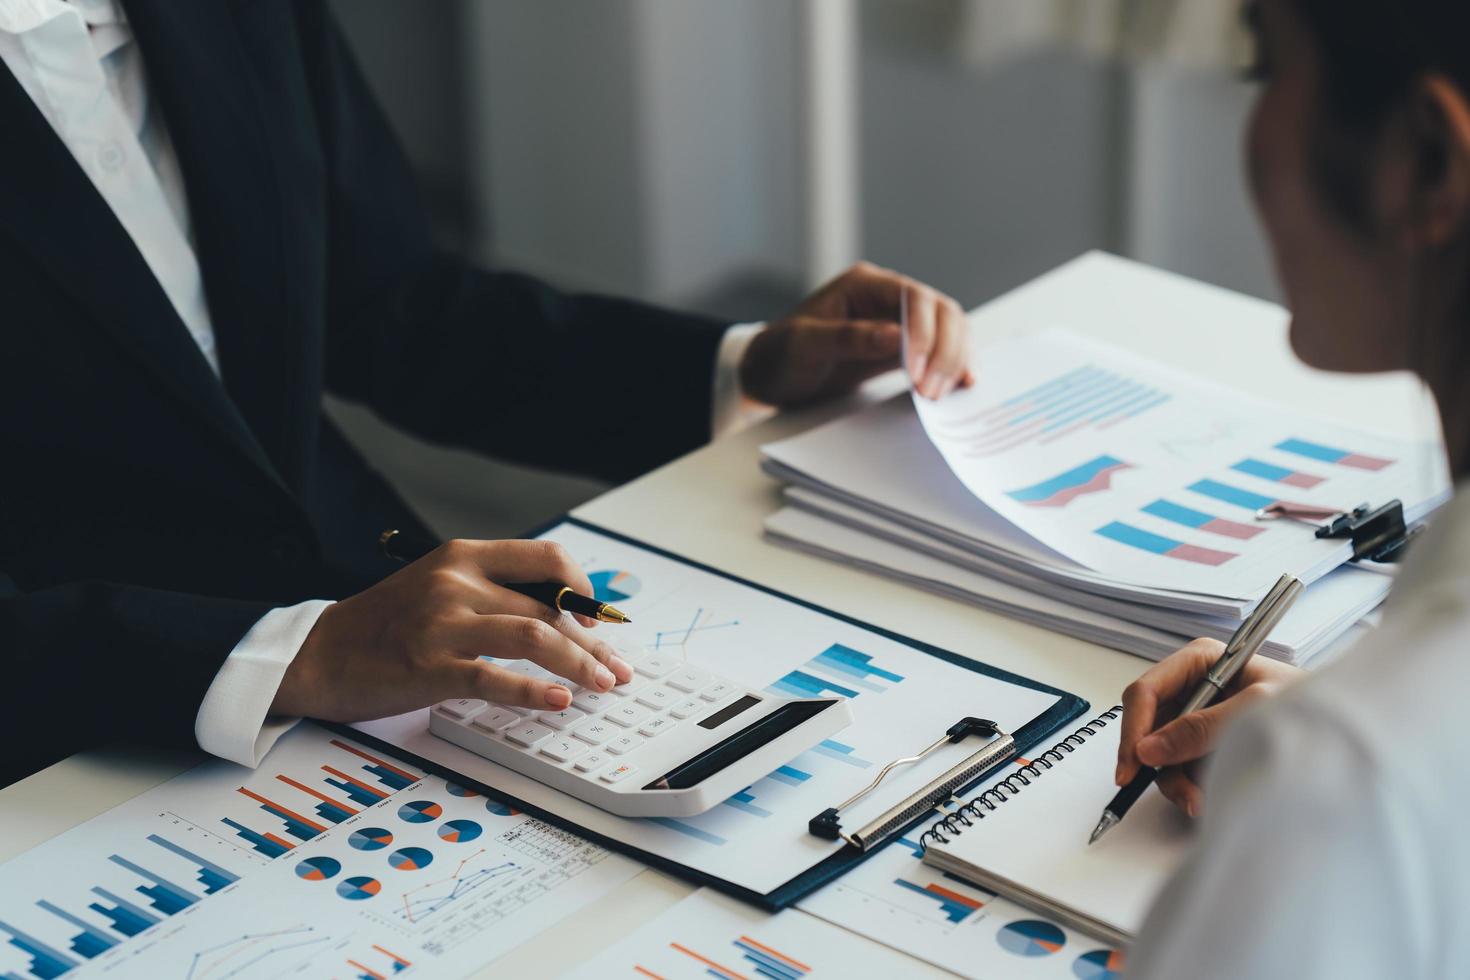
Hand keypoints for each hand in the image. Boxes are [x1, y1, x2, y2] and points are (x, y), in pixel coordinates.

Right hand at [270, 539, 634, 720]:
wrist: (318, 654)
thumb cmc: (385, 625)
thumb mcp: (439, 586)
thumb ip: (492, 592)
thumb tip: (561, 616)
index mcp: (464, 555)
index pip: (547, 560)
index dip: (585, 589)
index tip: (601, 620)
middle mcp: (457, 581)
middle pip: (550, 607)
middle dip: (594, 642)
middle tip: (618, 668)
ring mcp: (443, 622)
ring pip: (535, 636)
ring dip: (580, 663)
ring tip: (603, 684)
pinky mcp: (429, 665)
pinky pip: (495, 678)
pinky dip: (535, 691)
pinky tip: (560, 700)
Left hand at [739, 261, 973, 406]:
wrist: (771, 374)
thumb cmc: (781, 354)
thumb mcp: (805, 346)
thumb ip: (848, 338)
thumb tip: (896, 336)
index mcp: (864, 284)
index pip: (914, 297)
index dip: (925, 333)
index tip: (918, 372)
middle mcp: (888, 297)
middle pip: (941, 312)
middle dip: (945, 351)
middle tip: (933, 390)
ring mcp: (900, 321)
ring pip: (949, 330)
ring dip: (954, 359)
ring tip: (942, 393)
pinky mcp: (905, 347)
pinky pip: (941, 351)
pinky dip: (953, 366)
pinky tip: (959, 386)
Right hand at [1116, 638, 1303, 816]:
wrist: (1345, 731)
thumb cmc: (1308, 706)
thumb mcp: (1255, 711)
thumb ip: (1202, 728)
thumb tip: (1149, 749)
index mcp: (1199, 662)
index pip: (1146, 691)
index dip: (1134, 728)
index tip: (1132, 764)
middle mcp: (1192, 689)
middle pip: (1148, 726)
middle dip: (1157, 762)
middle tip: (1176, 791)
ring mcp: (1196, 719)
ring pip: (1160, 754)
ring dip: (1176, 781)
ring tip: (1202, 799)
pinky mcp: (1204, 747)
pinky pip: (1179, 769)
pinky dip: (1189, 787)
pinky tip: (1209, 796)